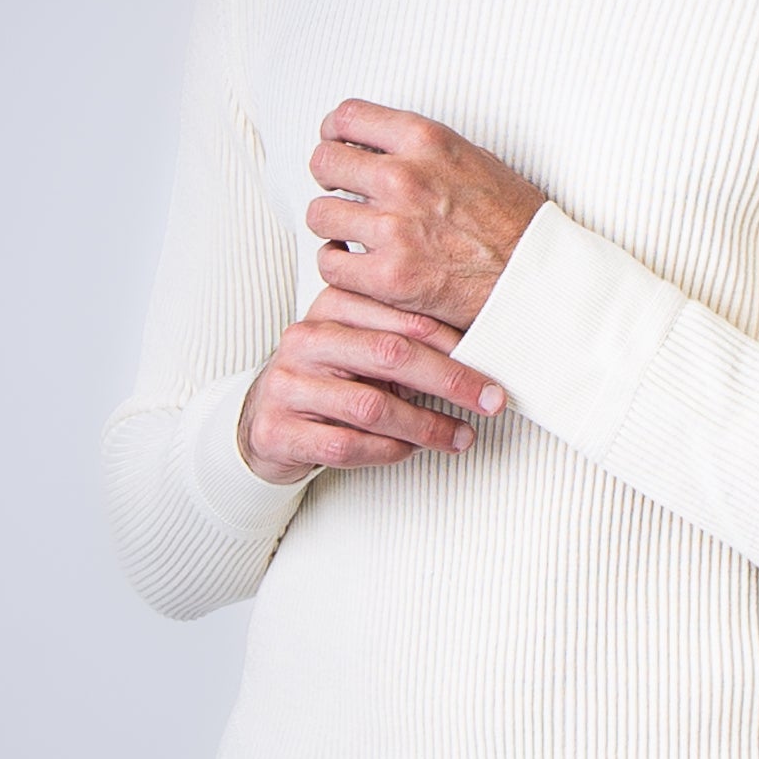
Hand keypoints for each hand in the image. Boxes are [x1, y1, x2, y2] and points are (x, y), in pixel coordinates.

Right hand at [236, 283, 507, 483]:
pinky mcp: (278, 430)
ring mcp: (288, 384)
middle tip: (490, 401)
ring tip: (460, 436)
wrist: (264, 421)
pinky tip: (411, 450)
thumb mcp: (365, 352)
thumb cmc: (329, 383)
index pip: (403, 318)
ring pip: (372, 405)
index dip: (454, 343)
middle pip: (392, 354)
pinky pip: (346, 444)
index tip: (494, 366)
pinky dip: (388, 451)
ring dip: (426, 426)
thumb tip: (480, 354)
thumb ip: (408, 345)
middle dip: (451, 381)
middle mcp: (306, 339)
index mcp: (331, 306)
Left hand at [306, 99, 547, 330]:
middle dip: (329, 178)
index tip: (338, 146)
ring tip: (353, 235)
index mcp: (427, 141)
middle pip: (324, 162)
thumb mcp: (475, 160)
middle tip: (342, 194)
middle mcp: (405, 178)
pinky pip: (330, 265)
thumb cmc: (516, 225)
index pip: (346, 117)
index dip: (333, 133)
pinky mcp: (389, 277)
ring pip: (320, 215)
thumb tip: (380, 147)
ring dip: (334, 225)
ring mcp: (394, 228)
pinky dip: (339, 267)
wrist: (539, 279)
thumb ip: (423, 151)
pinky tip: (357, 267)